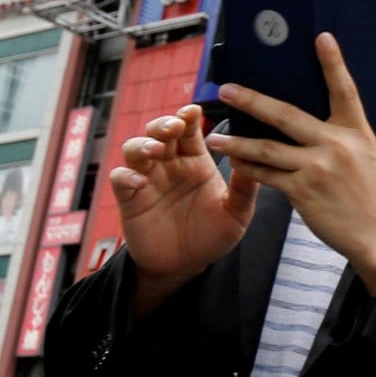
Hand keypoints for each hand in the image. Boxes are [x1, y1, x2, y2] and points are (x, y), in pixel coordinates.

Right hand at [111, 101, 256, 310]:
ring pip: (135, 148)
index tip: (194, 110)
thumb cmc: (212, 235)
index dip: (188, 117)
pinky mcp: (130, 198)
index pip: (189, 130)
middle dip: (164, 124)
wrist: (185, 266)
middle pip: (159, 131)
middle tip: (175, 126)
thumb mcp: (236, 213)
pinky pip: (120, 178)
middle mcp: (169, 164)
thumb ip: (244, 188)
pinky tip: (139, 181)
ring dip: (143, 144)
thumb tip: (255, 158)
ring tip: (156, 150)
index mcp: (195, 161)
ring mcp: (148, 179)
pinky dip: (126, 175)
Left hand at [207, 35, 375, 294]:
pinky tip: (235, 163)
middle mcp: (337, 145)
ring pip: (267, 148)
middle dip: (252, 100)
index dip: (333, 63)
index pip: (344, 90)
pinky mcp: (303, 191)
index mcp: (356, 131)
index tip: (321, 38)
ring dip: (237, 142)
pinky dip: (249, 168)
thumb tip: (302, 121)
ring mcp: (318, 168)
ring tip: (216, 137)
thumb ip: (337, 136)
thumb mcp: (363, 156)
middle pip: (286, 115)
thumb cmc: (368, 195)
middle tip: (227, 90)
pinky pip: (267, 175)